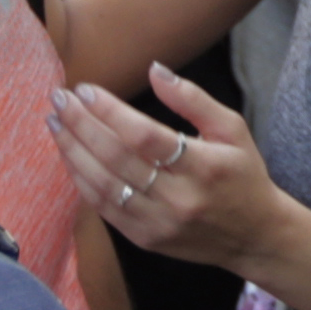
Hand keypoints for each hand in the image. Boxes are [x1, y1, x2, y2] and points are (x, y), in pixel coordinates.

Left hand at [49, 64, 286, 277]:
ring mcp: (159, 223)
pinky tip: (70, 157)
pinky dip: (82, 181)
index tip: (85, 90)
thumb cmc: (243, 175)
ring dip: (73, 153)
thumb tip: (154, 69)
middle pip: (116, 159)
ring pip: (104, 186)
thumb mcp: (232, 129)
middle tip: (59, 100)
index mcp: (204, 166)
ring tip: (56, 124)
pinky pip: (104, 209)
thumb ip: (193, 99)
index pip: (144, 137)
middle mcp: (179, 199)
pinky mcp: (145, 240)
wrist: (254, 236)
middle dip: (81, 126)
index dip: (110, 112)